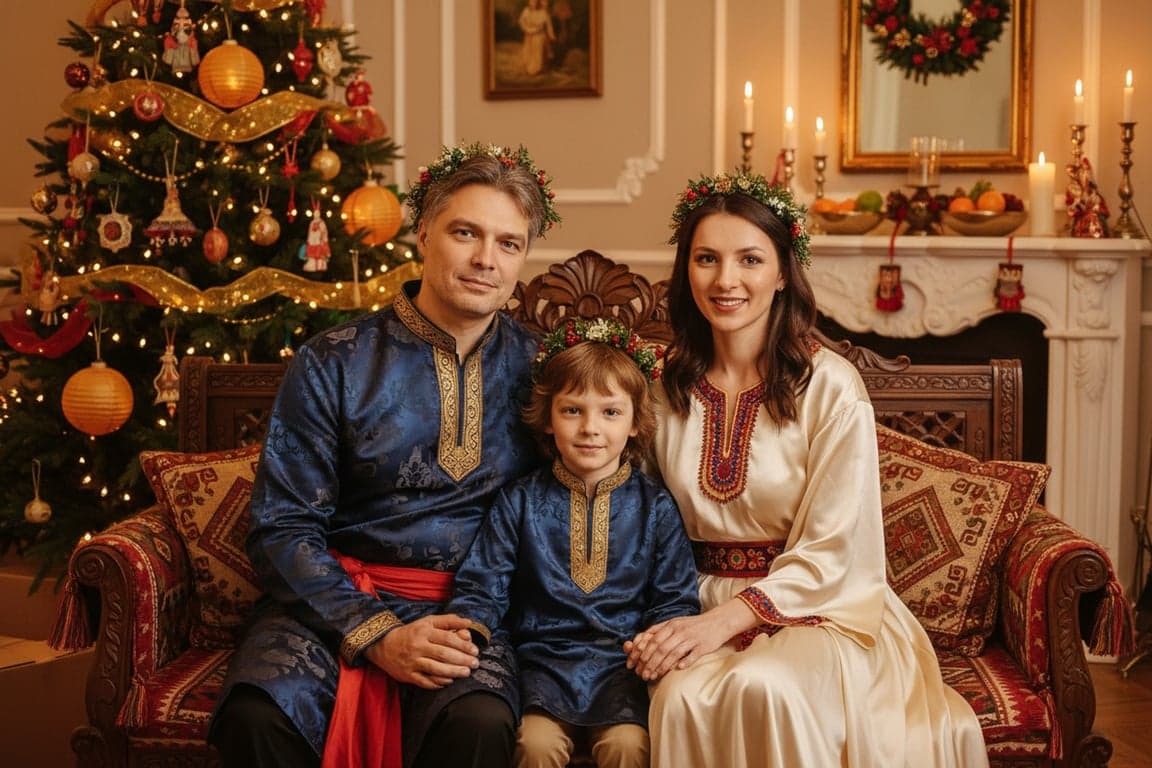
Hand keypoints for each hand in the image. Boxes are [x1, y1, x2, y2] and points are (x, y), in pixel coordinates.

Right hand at [364, 614, 478, 689]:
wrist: (384, 645)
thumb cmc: (412, 632)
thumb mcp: (428, 622)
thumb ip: (448, 621)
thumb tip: (469, 623)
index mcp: (424, 631)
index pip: (447, 638)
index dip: (463, 645)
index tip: (475, 650)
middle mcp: (418, 646)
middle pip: (443, 654)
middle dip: (462, 660)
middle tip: (475, 663)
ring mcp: (412, 662)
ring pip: (435, 669)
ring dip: (453, 672)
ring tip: (466, 673)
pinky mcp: (407, 675)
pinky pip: (425, 681)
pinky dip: (438, 682)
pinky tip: (449, 681)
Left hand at [625, 601, 758, 680]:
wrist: (718, 622)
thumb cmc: (693, 625)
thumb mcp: (675, 623)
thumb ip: (659, 631)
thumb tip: (641, 640)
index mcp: (671, 625)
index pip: (652, 640)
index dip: (641, 653)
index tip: (634, 664)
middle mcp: (680, 631)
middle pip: (660, 648)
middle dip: (649, 663)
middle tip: (642, 675)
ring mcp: (692, 638)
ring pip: (673, 653)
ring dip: (662, 667)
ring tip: (654, 676)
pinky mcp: (703, 646)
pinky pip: (692, 656)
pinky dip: (684, 662)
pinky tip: (677, 669)